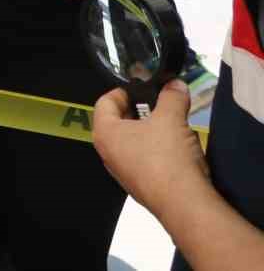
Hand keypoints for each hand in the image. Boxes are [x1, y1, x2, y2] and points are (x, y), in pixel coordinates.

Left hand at [92, 82, 208, 214]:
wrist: (185, 203)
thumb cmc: (167, 161)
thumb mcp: (172, 118)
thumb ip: (172, 97)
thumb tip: (174, 86)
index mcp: (105, 133)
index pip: (104, 102)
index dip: (122, 91)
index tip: (138, 88)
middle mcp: (109, 154)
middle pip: (119, 123)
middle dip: (140, 111)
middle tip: (158, 105)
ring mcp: (124, 173)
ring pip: (134, 143)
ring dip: (151, 132)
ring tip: (171, 125)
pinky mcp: (142, 186)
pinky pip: (146, 162)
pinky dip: (158, 152)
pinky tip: (177, 151)